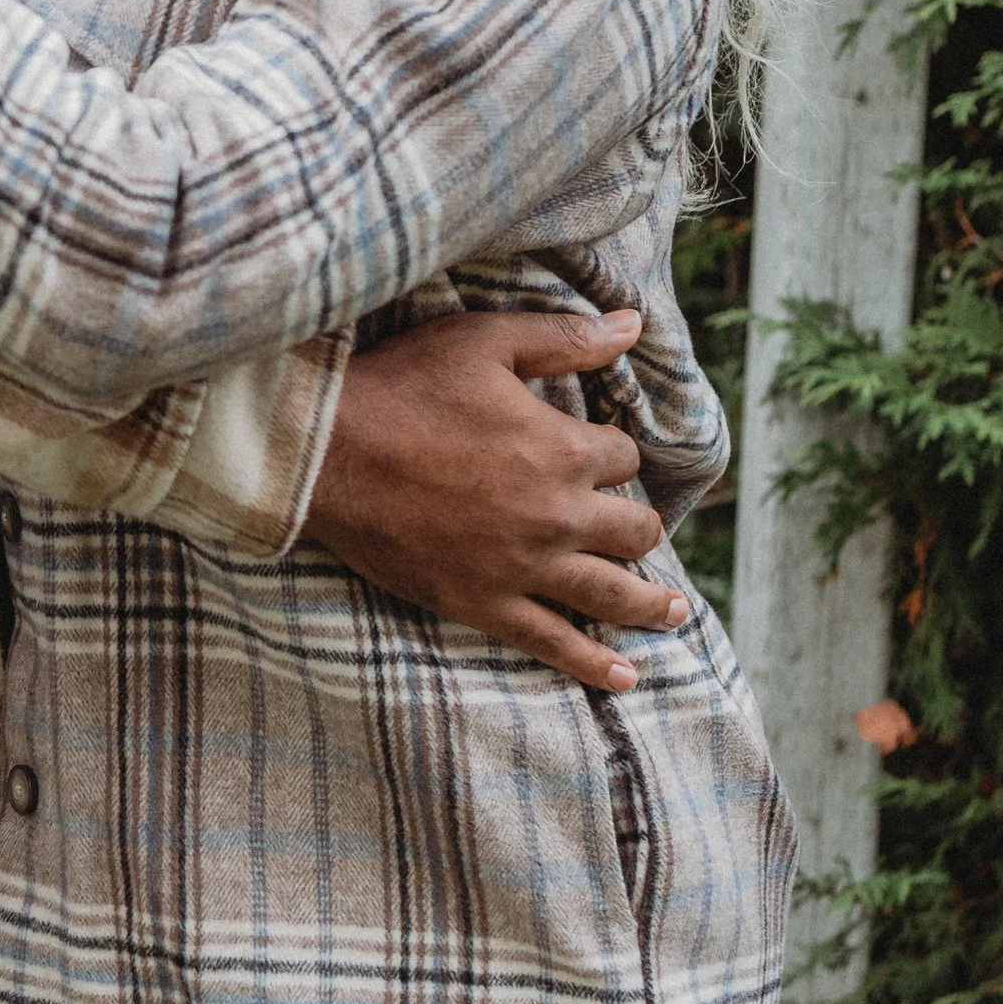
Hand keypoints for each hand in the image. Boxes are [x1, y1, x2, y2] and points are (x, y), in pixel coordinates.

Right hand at [303, 306, 684, 695]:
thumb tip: (632, 324)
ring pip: (611, 594)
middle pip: (633, 530)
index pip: (624, 458)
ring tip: (676, 614)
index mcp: (563, 450)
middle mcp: (558, 516)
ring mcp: (522, 568)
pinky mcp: (483, 604)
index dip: (612, 451)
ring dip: (652, 606)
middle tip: (639, 531)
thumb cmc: (403, 387)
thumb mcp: (486, 343)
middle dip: (639, 525)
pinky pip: (553, 643)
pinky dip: (594, 665)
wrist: (326, 454)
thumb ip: (565, 338)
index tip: (595, 450)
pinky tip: (625, 678)